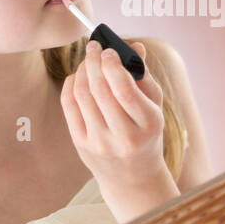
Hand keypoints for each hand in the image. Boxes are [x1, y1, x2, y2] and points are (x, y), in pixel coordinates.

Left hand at [61, 41, 174, 207]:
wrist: (132, 177)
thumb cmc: (146, 135)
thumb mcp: (155, 108)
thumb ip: (144, 76)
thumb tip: (134, 45)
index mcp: (149, 124)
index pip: (124, 90)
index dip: (112, 65)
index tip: (109, 50)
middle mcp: (124, 136)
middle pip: (100, 90)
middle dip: (93, 62)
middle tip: (93, 47)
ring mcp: (100, 143)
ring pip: (82, 96)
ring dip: (81, 71)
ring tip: (86, 61)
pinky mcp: (81, 144)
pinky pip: (69, 106)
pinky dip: (71, 85)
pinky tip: (77, 77)